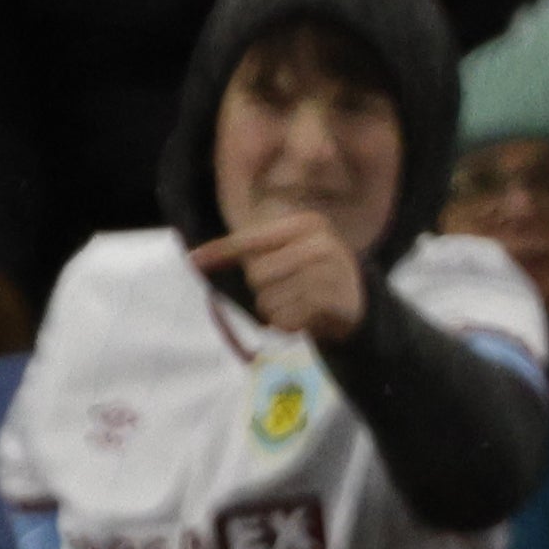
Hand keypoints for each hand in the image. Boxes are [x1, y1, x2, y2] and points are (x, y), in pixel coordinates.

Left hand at [190, 206, 370, 342]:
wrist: (355, 304)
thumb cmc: (307, 275)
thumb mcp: (283, 253)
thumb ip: (244, 251)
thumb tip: (194, 258)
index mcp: (307, 224)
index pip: (251, 240)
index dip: (220, 251)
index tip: (193, 260)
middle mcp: (321, 243)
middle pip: (256, 274)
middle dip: (263, 289)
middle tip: (289, 288)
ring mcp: (330, 272)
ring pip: (268, 301)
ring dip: (275, 310)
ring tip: (299, 302)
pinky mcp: (331, 302)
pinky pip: (284, 320)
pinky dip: (288, 324)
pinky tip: (307, 316)